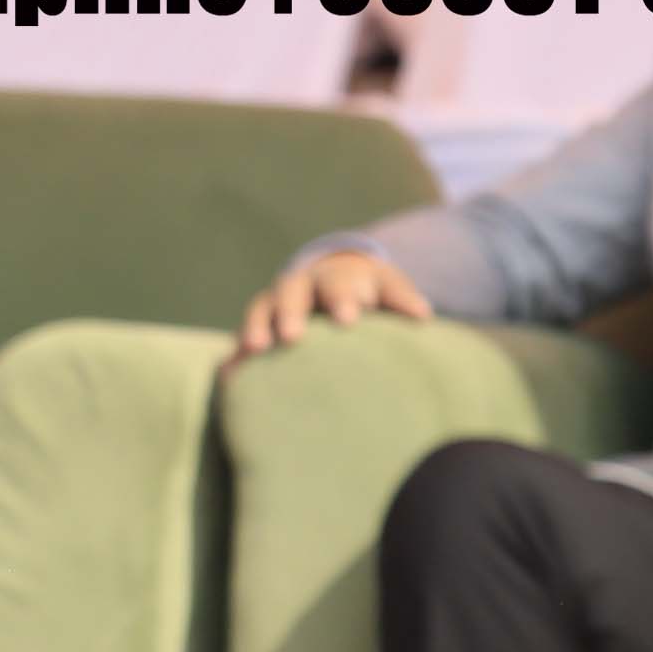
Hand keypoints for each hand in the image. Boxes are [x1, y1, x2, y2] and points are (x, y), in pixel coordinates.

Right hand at [235, 246, 431, 360]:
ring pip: (263, 307)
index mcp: (341, 276)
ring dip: (258, 326)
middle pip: (295, 291)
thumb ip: (402, 300)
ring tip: (255, 349)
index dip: (344, 299)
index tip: (349, 319)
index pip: (343, 284)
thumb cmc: (375, 294)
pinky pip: (246, 335)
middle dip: (293, 312)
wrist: (343, 281)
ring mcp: (279, 301)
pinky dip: (237, 353)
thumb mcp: (390, 290)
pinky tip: (230, 375)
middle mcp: (305, 284)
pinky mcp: (262, 323)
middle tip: (293, 337)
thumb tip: (423, 315)